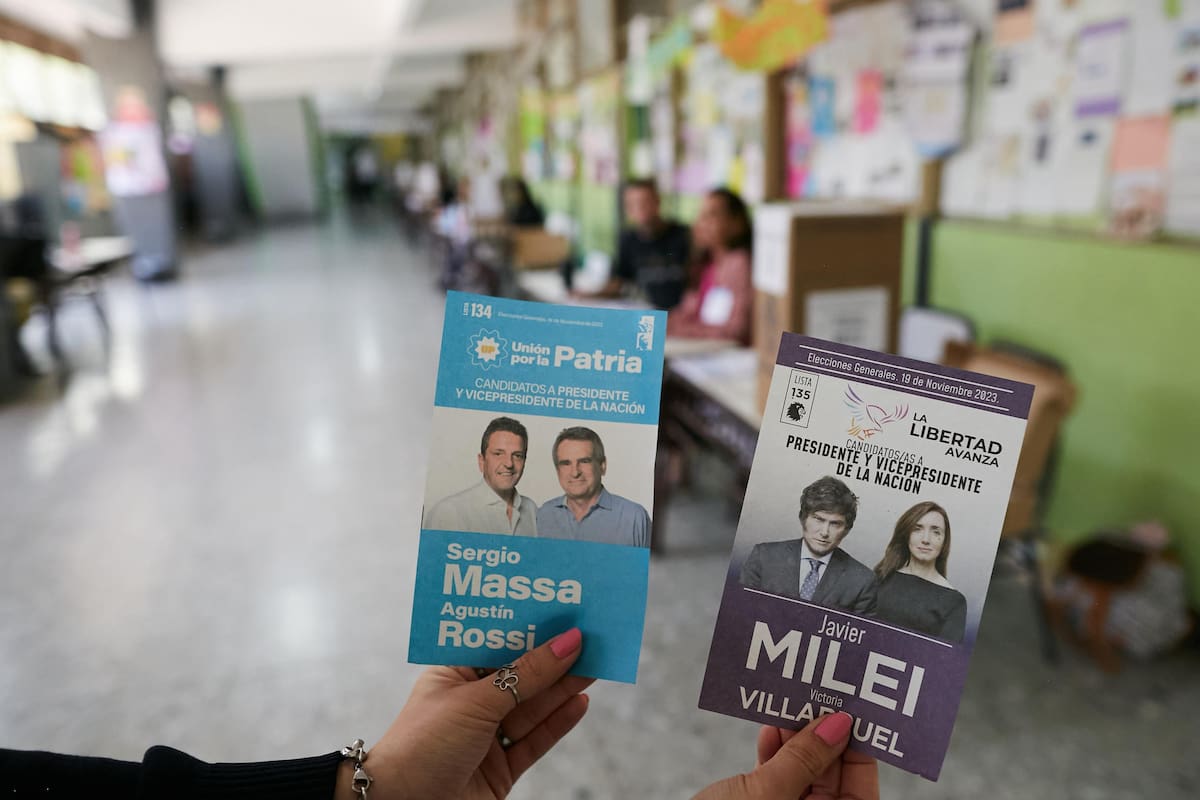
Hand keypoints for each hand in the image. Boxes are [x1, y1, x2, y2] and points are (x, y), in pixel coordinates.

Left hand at [339, 628, 590, 799]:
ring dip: (563, 685)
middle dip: (553, 655)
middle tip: (589, 634)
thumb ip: (527, 675)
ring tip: (596, 662)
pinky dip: (560, 721)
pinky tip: (581, 701)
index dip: (528, 626)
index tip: (559, 609)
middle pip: (521, 674)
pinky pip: (537, 739)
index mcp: (453, 675)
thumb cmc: (422, 746)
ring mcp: (487, 736)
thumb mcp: (476, 701)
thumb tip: (567, 643)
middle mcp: (471, 702)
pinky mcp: (502, 768)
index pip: (497, 643)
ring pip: (533, 706)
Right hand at [694, 713, 878, 799]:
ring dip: (795, 740)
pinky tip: (769, 731)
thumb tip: (836, 725)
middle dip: (823, 738)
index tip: (851, 714)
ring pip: (802, 774)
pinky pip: (776, 777)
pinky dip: (774, 752)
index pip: (860, 791)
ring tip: (790, 708)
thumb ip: (804, 759)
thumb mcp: (769, 794)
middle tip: (818, 700)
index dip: (859, 752)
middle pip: (831, 779)